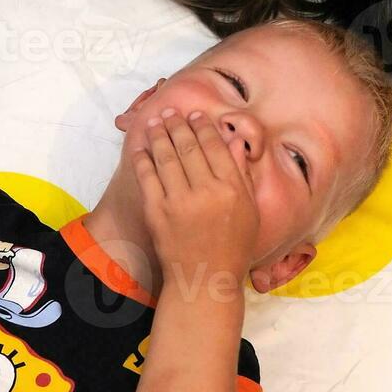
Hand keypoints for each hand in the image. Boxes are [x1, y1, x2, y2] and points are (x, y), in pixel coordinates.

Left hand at [131, 109, 257, 289]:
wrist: (204, 279)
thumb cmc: (233, 247)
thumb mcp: (249, 211)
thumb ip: (242, 175)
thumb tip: (234, 142)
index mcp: (232, 189)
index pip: (215, 146)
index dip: (203, 126)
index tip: (195, 114)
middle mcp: (206, 191)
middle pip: (189, 146)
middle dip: (178, 124)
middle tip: (171, 112)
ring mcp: (179, 201)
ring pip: (166, 156)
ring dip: (159, 134)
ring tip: (155, 121)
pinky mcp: (157, 212)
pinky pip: (147, 177)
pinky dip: (143, 158)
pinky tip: (141, 146)